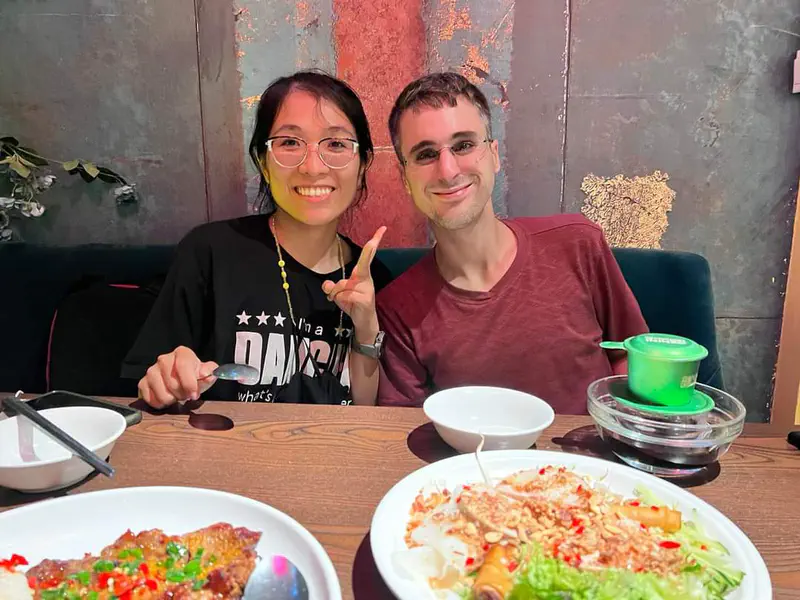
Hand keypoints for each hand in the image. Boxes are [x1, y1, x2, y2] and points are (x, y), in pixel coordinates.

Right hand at [137, 346, 218, 408]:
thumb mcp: (206, 373)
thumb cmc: (194, 375)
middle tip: (186, 394)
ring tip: (176, 395)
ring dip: (171, 400)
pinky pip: (150, 399)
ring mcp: (151, 371)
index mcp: (181, 353)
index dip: (189, 383)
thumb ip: (209, 373)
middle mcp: (164, 359)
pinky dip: (160, 403)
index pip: (183, 366)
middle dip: (182, 394)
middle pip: (172, 383)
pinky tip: (166, 398)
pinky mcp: (143, 383)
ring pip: (161, 393)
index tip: (194, 395)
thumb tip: (207, 374)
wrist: (183, 379)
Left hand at [322, 226, 386, 340]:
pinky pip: (344, 295)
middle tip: (380, 233)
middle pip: (361, 264)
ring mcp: (367, 288)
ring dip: (336, 295)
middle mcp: (366, 278)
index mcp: (362, 274)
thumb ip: (331, 287)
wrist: (363, 322)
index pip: (367, 255)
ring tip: (343, 301)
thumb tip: (326, 284)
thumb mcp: (339, 294)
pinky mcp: (365, 298)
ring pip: (342, 285)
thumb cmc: (352, 304)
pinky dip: (339, 300)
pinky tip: (347, 305)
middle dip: (370, 250)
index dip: (375, 241)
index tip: (382, 228)